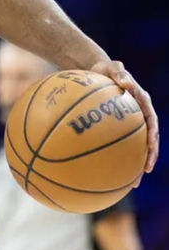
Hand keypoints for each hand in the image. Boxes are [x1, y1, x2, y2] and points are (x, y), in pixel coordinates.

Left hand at [90, 60, 158, 174]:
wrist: (96, 70)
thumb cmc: (104, 69)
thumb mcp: (112, 67)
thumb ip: (120, 73)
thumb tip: (126, 82)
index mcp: (142, 102)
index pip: (151, 121)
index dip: (152, 134)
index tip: (151, 145)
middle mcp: (138, 114)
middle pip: (147, 139)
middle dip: (148, 155)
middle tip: (145, 170)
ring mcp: (129, 122)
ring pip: (134, 146)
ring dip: (134, 163)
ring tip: (131, 182)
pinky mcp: (116, 127)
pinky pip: (117, 144)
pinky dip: (115, 157)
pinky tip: (106, 172)